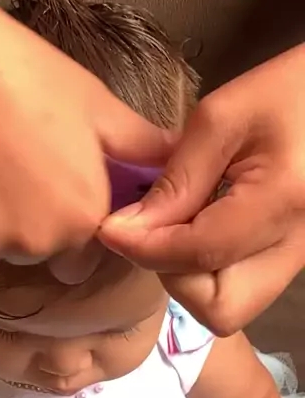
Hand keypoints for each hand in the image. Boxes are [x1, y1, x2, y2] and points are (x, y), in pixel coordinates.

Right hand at [0, 0, 172, 272]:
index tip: (49, 185)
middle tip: (6, 165)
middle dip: (26, 223)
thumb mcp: (94, 104)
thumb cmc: (22, 72)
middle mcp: (32, 245)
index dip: (69, 221)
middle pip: (33, 251)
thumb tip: (174, 159)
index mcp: (80, 218)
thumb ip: (139, 145)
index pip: (82, 254)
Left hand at [100, 45, 304, 333]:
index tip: (110, 228)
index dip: (144, 248)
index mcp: (284, 200)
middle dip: (174, 276)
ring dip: (190, 278)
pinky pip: (243, 286)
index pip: (200, 253)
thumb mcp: (222, 117)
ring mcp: (301, 257)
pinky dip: (210, 270)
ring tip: (176, 227)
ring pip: (232, 306)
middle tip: (153, 231)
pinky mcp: (294, 257)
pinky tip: (200, 226)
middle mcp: (299, 245)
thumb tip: (128, 229)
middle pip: (221, 308)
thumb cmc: (289, 89)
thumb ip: (176, 178)